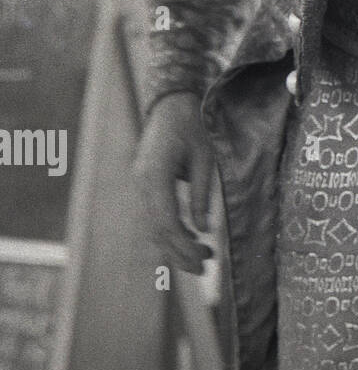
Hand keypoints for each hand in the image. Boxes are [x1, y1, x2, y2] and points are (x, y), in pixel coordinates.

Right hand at [133, 91, 214, 274]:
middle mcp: (141, 182)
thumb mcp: (206, 156)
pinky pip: (154, 215)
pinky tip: (190, 238)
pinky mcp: (144, 184)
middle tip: (204, 269)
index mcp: (154, 174)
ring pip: (152, 225)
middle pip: (156, 229)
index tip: (204, 260)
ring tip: (202, 257)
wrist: (171, 100)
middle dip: (178, 252)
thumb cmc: (193, 123)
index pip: (165, 221)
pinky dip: (170, 231)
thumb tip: (202, 228)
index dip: (183, 245)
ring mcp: (139, 184)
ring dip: (174, 244)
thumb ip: (202, 192)